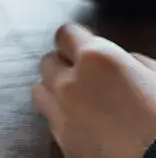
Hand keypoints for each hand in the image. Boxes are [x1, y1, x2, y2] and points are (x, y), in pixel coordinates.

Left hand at [34, 23, 155, 157]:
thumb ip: (134, 63)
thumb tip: (125, 62)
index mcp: (97, 59)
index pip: (66, 34)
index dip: (77, 39)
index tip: (84, 44)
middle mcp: (71, 82)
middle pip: (48, 61)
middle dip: (64, 64)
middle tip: (84, 74)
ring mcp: (61, 113)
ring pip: (40, 89)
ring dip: (54, 89)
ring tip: (76, 98)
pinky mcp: (61, 142)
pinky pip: (50, 121)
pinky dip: (60, 117)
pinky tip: (80, 122)